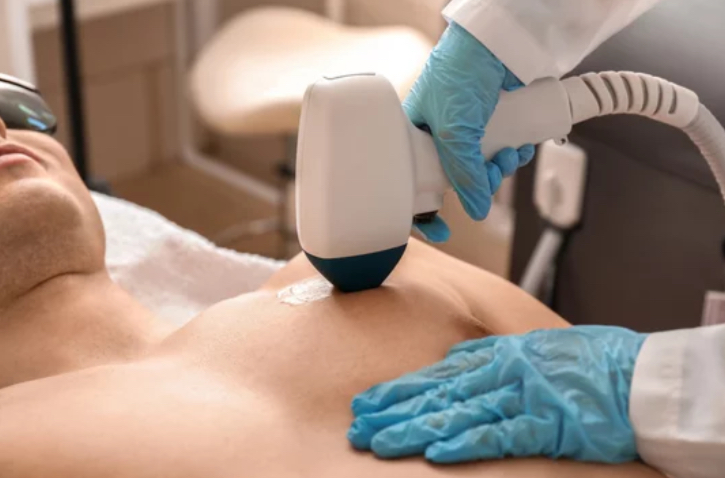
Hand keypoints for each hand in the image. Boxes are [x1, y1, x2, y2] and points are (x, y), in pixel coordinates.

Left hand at [348, 326, 646, 463]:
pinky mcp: (545, 421)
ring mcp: (520, 395)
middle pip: (436, 392)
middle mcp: (500, 372)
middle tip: (358, 424)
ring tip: (380, 441)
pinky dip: (465, 441)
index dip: (400, 388)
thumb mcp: (530, 347)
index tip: (368, 401)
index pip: (436, 373)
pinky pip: (499, 433)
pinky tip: (435, 451)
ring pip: (456, 411)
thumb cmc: (585, 361)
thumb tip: (454, 361)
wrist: (635, 373)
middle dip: (394, 409)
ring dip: (414, 427)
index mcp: (496, 354)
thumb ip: (491, 356)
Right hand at [405, 22, 534, 242]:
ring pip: (483, 167)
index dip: (426, 211)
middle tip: (488, 176)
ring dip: (501, 167)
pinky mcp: (495, 122)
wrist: (496, 41)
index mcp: (415, 136)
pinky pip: (503, 150)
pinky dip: (515, 152)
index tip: (440, 231)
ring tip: (509, 154)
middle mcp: (440, 135)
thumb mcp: (454, 131)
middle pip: (457, 178)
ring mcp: (469, 129)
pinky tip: (521, 145)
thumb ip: (464, 174)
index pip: (415, 183)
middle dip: (478, 182)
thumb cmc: (459, 72)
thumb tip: (477, 209)